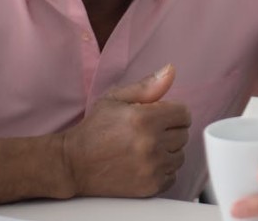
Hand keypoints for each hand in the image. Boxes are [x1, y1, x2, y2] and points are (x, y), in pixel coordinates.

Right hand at [59, 64, 191, 197]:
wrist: (73, 164)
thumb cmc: (93, 130)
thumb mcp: (115, 99)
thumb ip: (147, 86)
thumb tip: (170, 71)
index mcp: (145, 119)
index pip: (184, 113)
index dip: (173, 113)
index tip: (162, 117)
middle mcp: (151, 144)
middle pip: (183, 135)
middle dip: (169, 131)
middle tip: (148, 133)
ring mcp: (152, 167)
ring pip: (180, 156)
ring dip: (168, 151)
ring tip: (146, 148)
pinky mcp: (150, 186)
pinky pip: (173, 176)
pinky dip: (163, 170)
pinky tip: (145, 164)